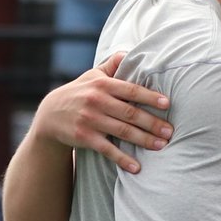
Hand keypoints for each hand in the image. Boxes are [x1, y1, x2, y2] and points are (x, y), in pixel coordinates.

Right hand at [30, 53, 172, 172]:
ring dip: (144, 140)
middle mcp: (96, 101)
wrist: (51, 115)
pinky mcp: (85, 137)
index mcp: (102, 84)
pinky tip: (137, 168)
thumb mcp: (93, 75)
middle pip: (130, 113)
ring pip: (122, 131)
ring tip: (162, 145)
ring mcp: (90, 120)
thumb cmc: (80, 93)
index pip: (130, 90)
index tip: (167, 104)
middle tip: (170, 131)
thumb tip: (130, 52)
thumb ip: (112, 65)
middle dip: (152, 123)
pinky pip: (107, 150)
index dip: (149, 97)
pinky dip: (122, 159)